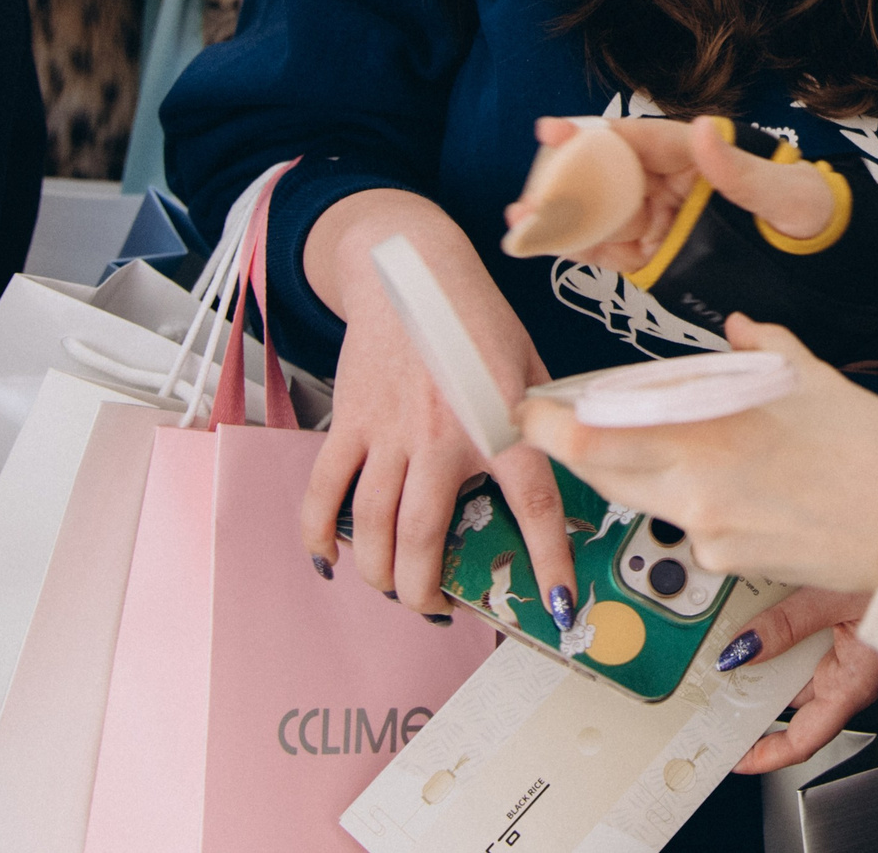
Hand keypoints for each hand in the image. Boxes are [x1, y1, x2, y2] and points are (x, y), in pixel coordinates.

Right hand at [300, 191, 580, 626]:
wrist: (410, 269)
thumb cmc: (474, 317)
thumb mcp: (528, 366)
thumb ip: (539, 423)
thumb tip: (557, 473)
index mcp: (501, 422)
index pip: (535, 506)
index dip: (549, 564)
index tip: (559, 609)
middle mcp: (444, 435)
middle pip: (427, 539)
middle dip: (428, 592)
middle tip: (439, 606)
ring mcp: (391, 431)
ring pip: (374, 526)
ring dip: (381, 573)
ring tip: (393, 588)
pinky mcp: (351, 420)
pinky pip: (325, 489)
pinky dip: (319, 531)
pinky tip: (329, 557)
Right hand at [505, 115, 835, 273]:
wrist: (823, 259)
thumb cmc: (806, 210)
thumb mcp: (783, 191)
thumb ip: (740, 170)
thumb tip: (706, 129)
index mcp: (692, 154)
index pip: (634, 141)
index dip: (592, 135)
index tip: (553, 130)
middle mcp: (666, 182)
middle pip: (604, 176)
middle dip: (561, 181)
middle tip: (525, 190)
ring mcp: (658, 218)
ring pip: (598, 213)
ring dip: (558, 218)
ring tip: (519, 221)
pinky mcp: (655, 254)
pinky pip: (610, 248)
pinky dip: (576, 247)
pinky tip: (542, 245)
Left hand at [522, 315, 877, 592]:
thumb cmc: (876, 452)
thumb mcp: (814, 379)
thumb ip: (763, 348)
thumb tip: (741, 328)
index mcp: (707, 433)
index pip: (592, 438)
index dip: (549, 425)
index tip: (534, 406)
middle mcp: (695, 489)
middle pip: (601, 475)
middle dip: (580, 449)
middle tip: (570, 424)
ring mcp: (710, 534)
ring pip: (647, 499)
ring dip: (644, 472)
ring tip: (687, 444)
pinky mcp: (730, 565)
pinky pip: (693, 528)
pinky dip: (700, 503)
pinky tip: (744, 487)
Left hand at [722, 589, 877, 774]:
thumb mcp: (835, 598)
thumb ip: (787, 624)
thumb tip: (743, 648)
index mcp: (854, 684)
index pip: (803, 740)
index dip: (765, 754)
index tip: (734, 756)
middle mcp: (853, 672)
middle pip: (793, 696)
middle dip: (754, 689)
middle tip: (714, 682)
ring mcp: (855, 647)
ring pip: (800, 660)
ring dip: (768, 647)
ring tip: (729, 633)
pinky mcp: (856, 620)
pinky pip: (812, 630)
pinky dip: (785, 620)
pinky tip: (761, 600)